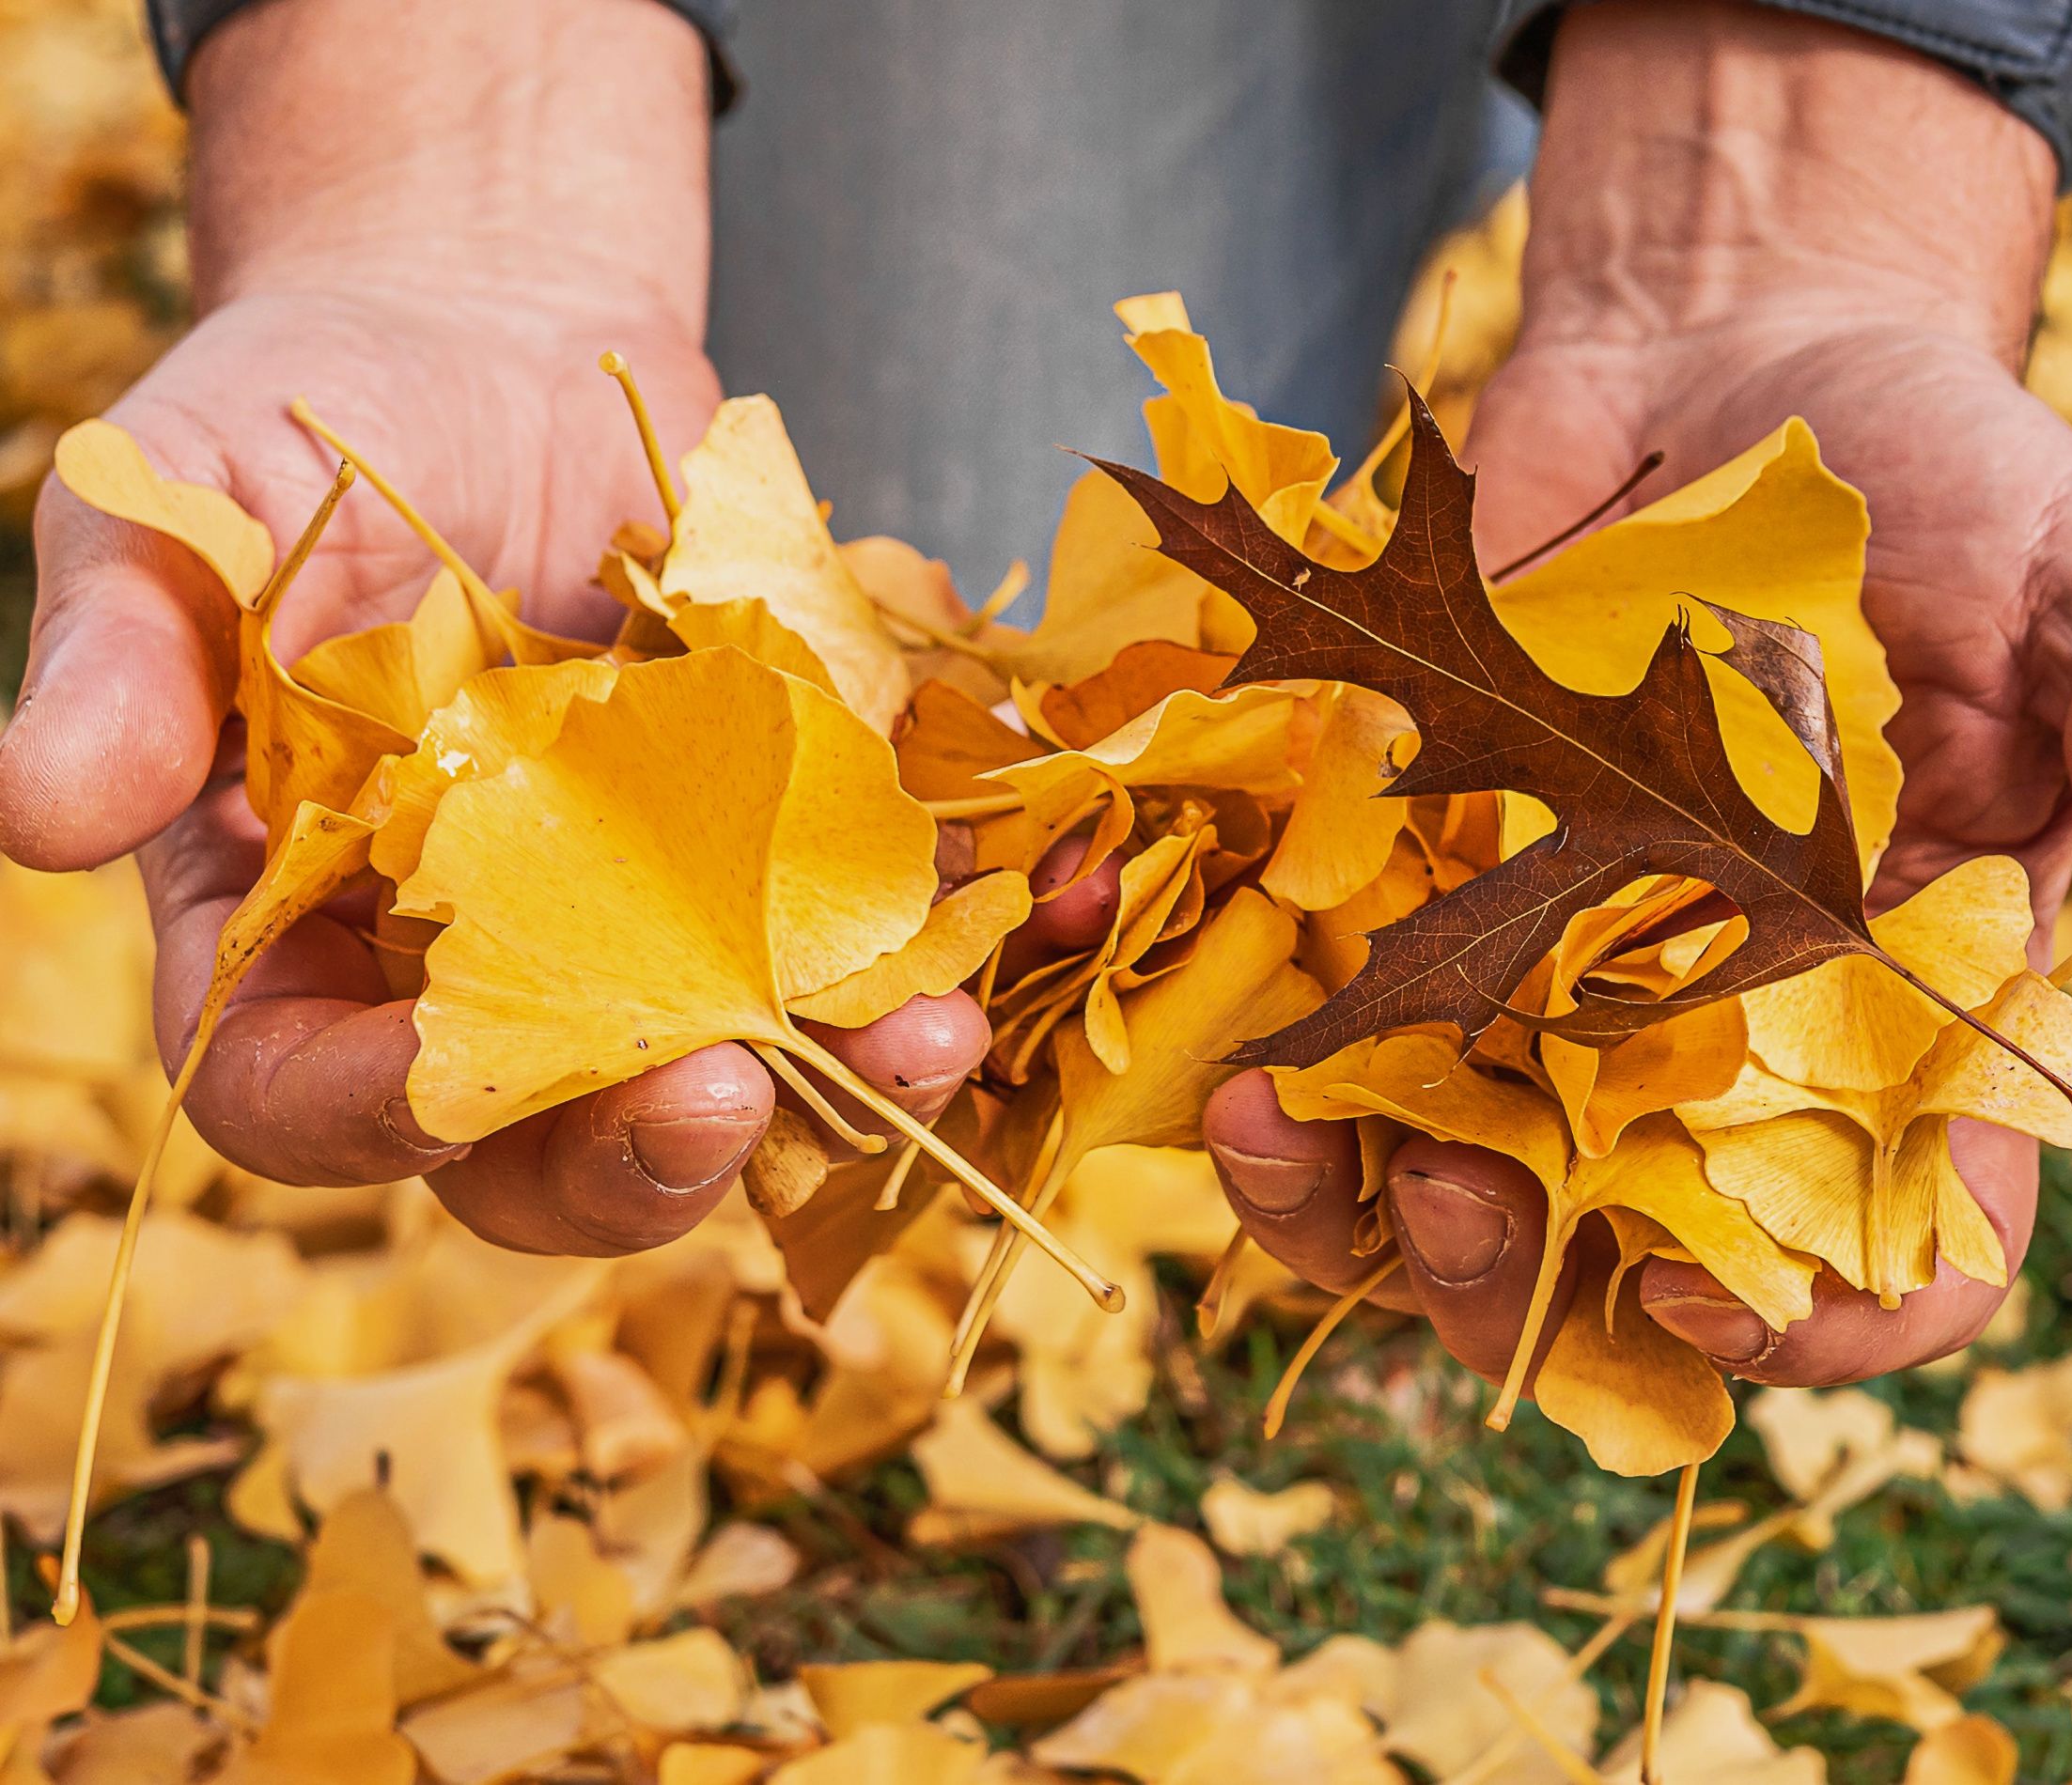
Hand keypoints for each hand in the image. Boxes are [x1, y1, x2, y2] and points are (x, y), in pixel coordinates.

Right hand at [0, 0, 990, 1252]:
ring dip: (830, 1091)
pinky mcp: (772, 861)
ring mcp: (640, 929)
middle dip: (630, 1156)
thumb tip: (33, 816)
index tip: (441, 1084)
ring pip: (728, 1080)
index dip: (362, 1118)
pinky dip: (930, 953)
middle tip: (719, 1096)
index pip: (300, 1096)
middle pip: (538, 1148)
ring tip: (926, 1041)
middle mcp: (473, 970)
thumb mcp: (178, 513)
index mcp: (293, 934)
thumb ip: (126, 663)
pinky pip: (855, 952)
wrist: (498, 341)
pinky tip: (1002, 922)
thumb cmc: (304, 426)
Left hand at [1205, 0, 2071, 1392]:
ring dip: (1360, 1221)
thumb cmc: (1943, 486)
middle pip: (1621, 1266)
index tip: (1724, 1296)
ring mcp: (1546, 981)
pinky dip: (1278, 1096)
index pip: (1891, 1251)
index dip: (1825, 1320)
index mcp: (1901, 1024)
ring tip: (1300, 1137)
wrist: (1725, 356)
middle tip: (1470, 1202)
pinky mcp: (1411, 901)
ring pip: (1444, 1200)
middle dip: (1531, 1281)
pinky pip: (1333, 1062)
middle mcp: (1714, 1041)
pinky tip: (1244, 1064)